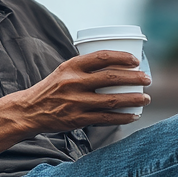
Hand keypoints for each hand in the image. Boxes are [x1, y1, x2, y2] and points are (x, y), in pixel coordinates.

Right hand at [13, 51, 151, 131]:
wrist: (30, 110)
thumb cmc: (52, 89)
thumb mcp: (64, 71)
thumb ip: (85, 68)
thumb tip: (116, 65)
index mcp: (71, 66)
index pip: (101, 57)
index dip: (122, 57)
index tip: (135, 61)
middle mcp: (73, 83)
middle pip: (111, 78)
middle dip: (133, 78)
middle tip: (147, 79)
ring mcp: (76, 102)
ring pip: (112, 100)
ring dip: (133, 99)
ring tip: (146, 98)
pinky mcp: (77, 119)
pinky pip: (106, 118)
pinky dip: (123, 117)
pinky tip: (134, 115)